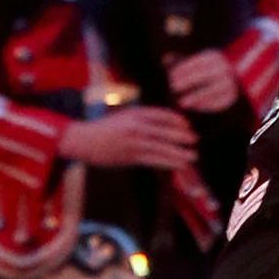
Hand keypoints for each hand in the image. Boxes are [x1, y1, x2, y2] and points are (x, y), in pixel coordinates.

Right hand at [59, 106, 196, 170]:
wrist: (83, 140)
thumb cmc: (104, 129)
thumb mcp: (124, 117)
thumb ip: (142, 119)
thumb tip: (164, 125)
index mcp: (135, 113)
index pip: (161, 114)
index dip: (176, 120)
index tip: (187, 125)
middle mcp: (136, 126)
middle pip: (165, 130)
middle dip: (182, 136)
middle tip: (195, 140)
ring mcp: (133, 142)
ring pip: (161, 147)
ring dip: (179, 152)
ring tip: (193, 156)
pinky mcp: (130, 156)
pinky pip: (154, 160)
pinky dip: (168, 162)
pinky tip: (179, 164)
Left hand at [165, 50, 238, 114]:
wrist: (227, 83)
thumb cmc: (203, 72)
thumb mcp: (193, 64)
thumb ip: (179, 62)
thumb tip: (165, 59)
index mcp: (215, 57)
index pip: (198, 61)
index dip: (183, 68)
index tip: (171, 76)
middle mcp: (225, 68)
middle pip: (205, 74)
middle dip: (188, 81)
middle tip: (173, 88)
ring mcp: (230, 82)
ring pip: (212, 90)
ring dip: (195, 96)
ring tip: (181, 102)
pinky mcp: (232, 96)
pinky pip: (218, 101)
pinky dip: (204, 105)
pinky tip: (192, 108)